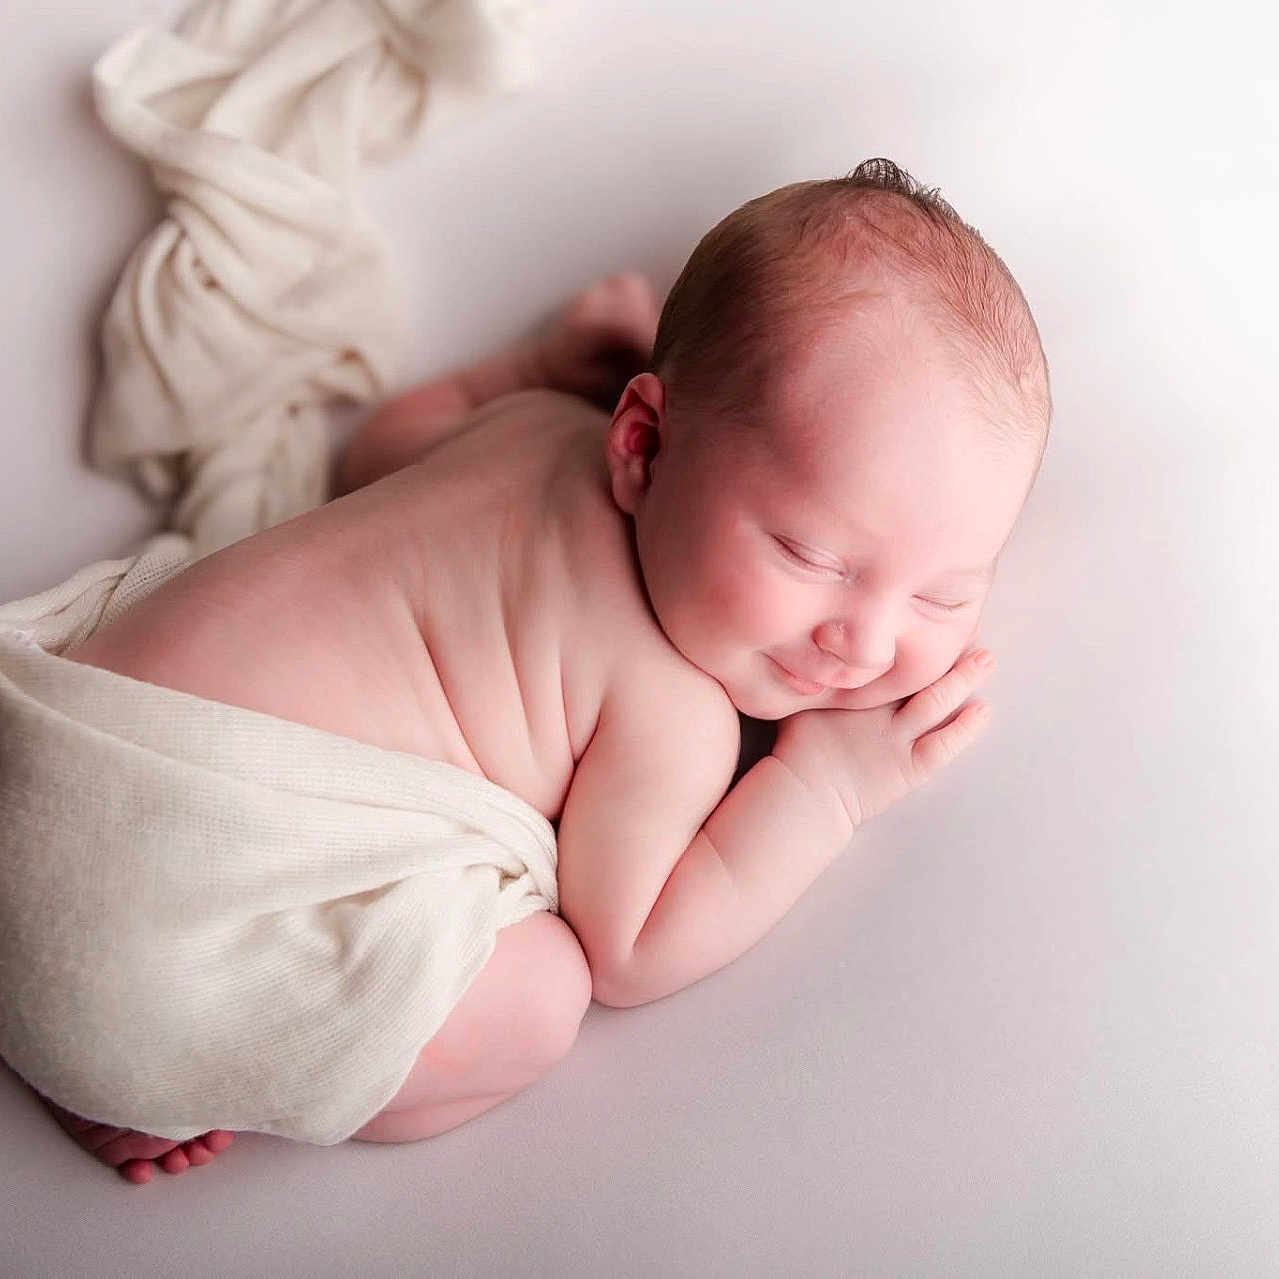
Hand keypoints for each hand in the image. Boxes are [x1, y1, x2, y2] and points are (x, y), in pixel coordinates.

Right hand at [772, 647, 995, 830]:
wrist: (802, 796)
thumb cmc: (795, 751)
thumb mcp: (798, 702)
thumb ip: (811, 678)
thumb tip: (802, 646)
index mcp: (852, 689)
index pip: (886, 654)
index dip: (909, 636)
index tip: (927, 614)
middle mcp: (879, 709)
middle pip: (917, 672)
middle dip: (944, 650)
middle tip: (967, 627)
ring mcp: (896, 738)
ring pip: (936, 702)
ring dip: (963, 679)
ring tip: (986, 659)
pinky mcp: (910, 766)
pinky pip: (944, 744)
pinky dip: (966, 728)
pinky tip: (984, 710)